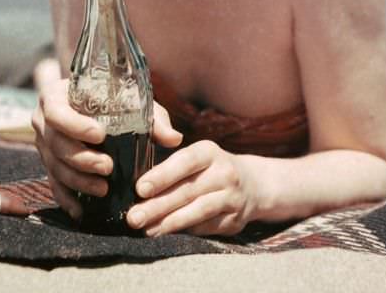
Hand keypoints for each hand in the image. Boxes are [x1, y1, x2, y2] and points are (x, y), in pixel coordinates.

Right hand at [31, 78, 182, 218]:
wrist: (91, 101)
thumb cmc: (114, 99)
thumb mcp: (132, 101)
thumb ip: (153, 119)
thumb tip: (174, 139)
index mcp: (56, 96)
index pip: (57, 111)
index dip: (76, 125)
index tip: (101, 134)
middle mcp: (43, 121)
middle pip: (56, 143)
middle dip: (82, 158)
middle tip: (108, 167)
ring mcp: (42, 145)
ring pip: (54, 166)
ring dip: (78, 180)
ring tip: (103, 189)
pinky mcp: (47, 164)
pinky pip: (52, 184)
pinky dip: (66, 199)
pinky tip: (81, 211)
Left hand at [125, 140, 259, 236]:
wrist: (252, 184)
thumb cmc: (210, 169)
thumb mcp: (196, 156)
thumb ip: (171, 164)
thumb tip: (139, 186)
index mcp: (209, 152)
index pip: (185, 161)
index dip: (162, 175)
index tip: (140, 188)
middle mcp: (225, 172)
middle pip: (188, 190)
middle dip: (157, 205)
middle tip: (133, 217)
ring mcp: (233, 197)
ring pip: (198, 211)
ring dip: (170, 222)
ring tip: (147, 230)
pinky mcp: (235, 220)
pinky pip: (207, 227)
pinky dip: (185, 231)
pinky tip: (167, 234)